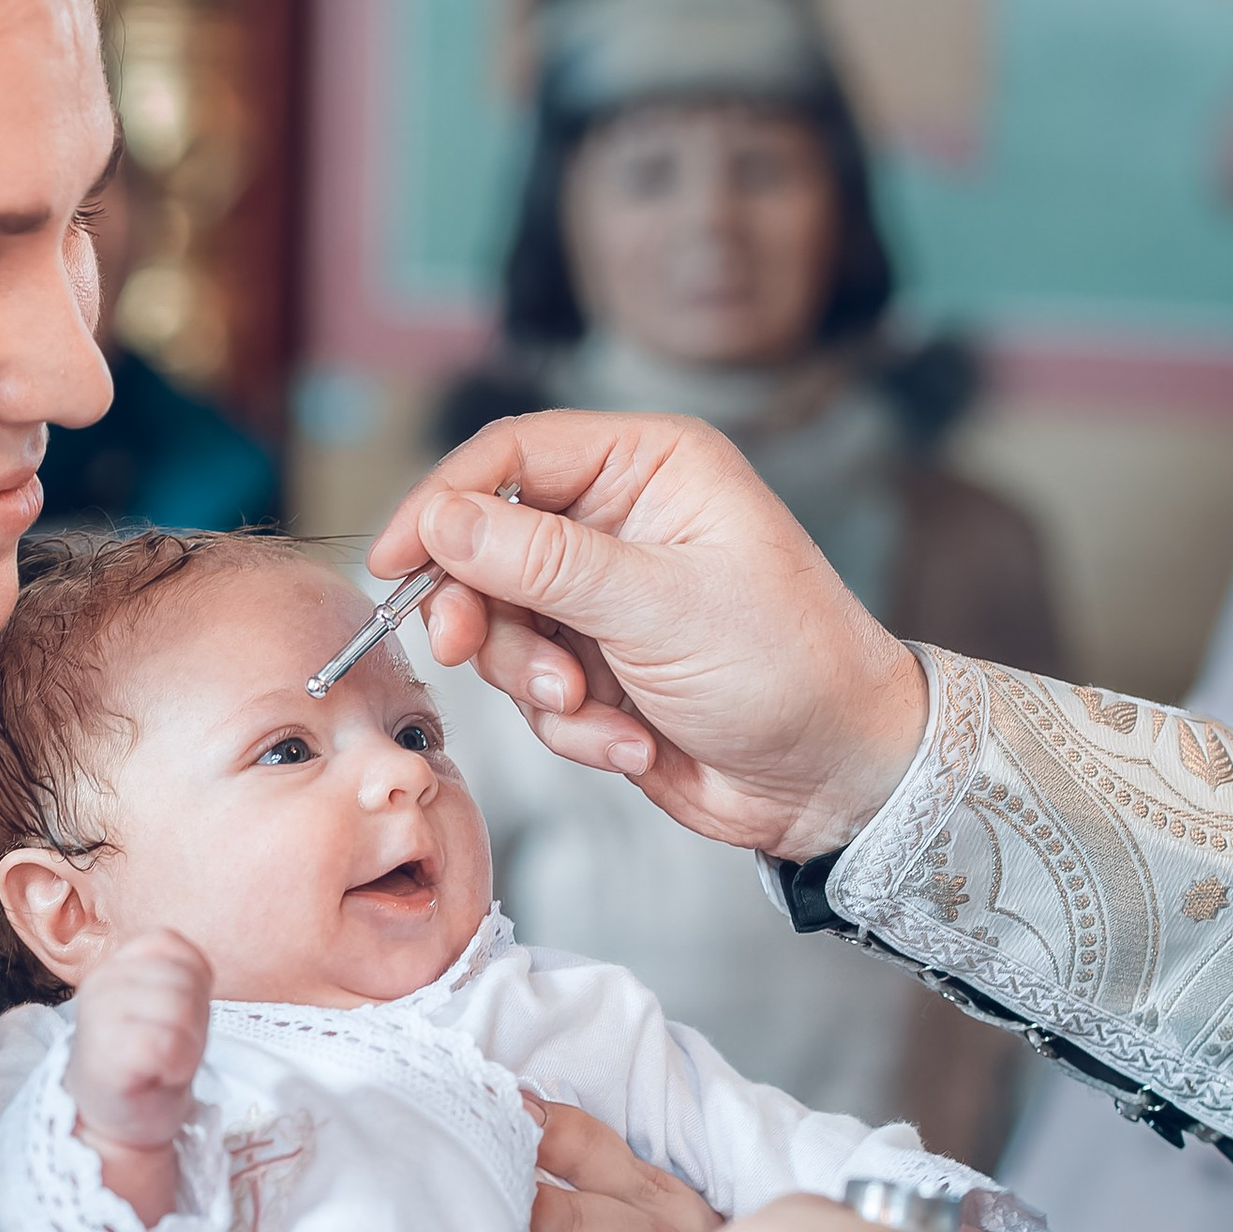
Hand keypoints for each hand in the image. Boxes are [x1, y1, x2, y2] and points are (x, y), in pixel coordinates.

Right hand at [67, 928, 212, 1223]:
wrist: (117, 1125)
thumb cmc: (148, 1064)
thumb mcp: (165, 1006)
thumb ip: (180, 975)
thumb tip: (200, 969)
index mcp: (116, 964)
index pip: (174, 946)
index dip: (192, 986)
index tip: (172, 1020)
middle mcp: (100, 982)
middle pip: (183, 981)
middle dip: (193, 1020)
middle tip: (169, 1049)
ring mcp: (98, 1017)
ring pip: (179, 1010)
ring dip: (186, 1046)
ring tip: (162, 1063)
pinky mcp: (107, 1053)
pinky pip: (168, 1045)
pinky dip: (177, 1067)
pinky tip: (157, 1077)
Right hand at [368, 410, 929, 861]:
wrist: (838, 777)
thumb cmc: (787, 668)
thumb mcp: (659, 605)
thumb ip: (542, 560)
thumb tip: (442, 518)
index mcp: (650, 466)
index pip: (512, 454)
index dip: (442, 501)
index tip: (394, 559)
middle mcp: (622, 521)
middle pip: (487, 542)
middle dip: (482, 609)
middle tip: (468, 650)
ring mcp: (607, 600)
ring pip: (502, 626)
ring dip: (535, 680)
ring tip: (592, 709)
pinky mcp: (600, 669)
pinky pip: (534, 691)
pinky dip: (572, 727)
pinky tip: (632, 741)